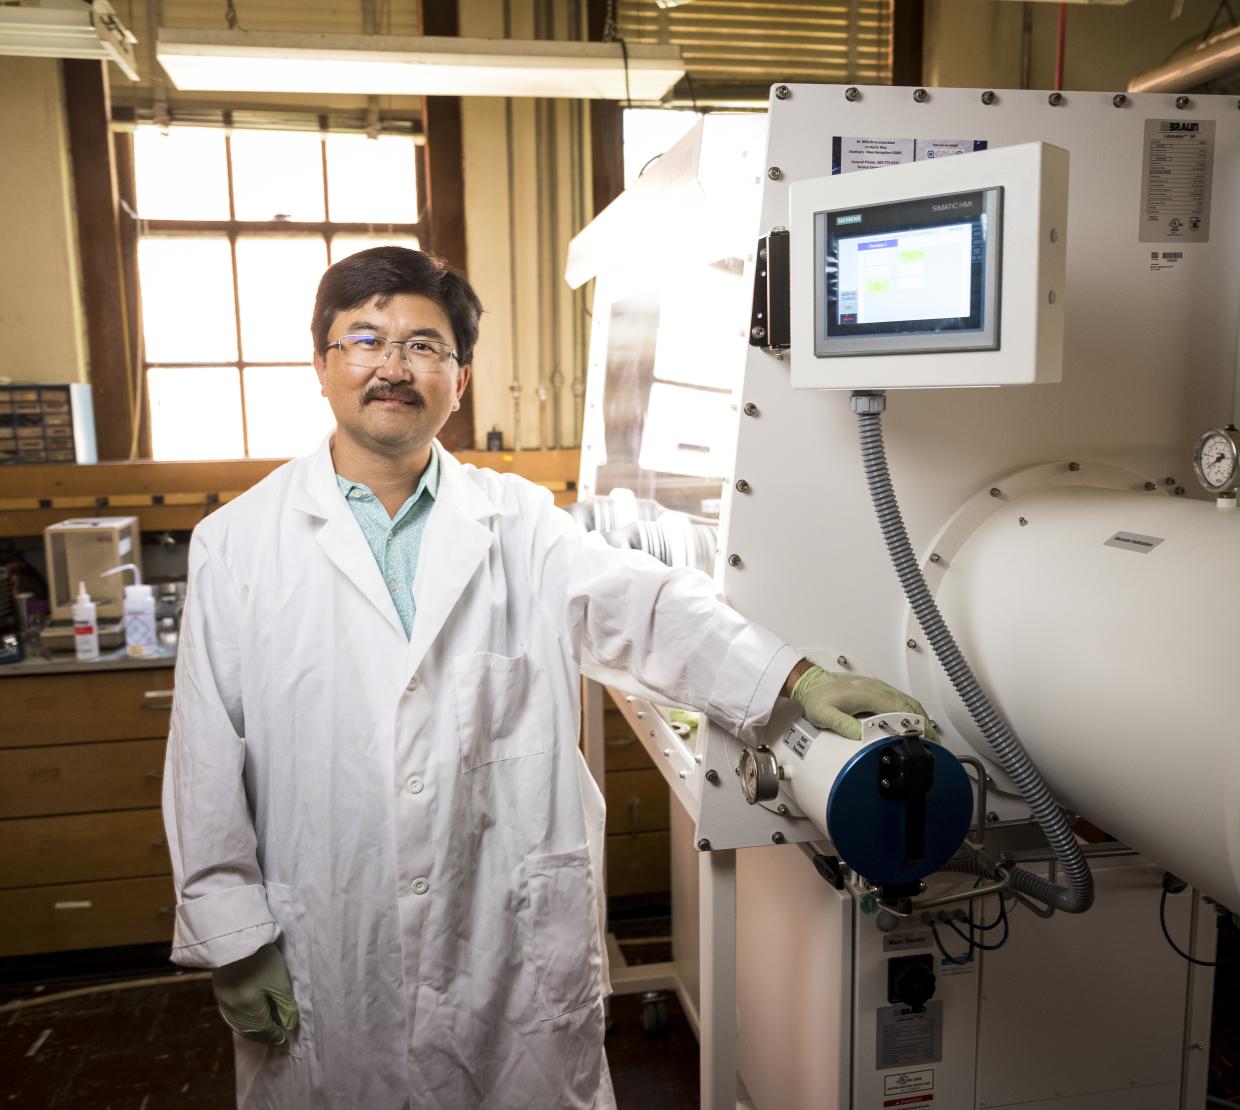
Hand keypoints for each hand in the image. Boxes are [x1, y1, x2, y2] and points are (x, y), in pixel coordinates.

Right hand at [211, 943, 299, 1045]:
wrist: (236, 938)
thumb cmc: (262, 959)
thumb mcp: (280, 982)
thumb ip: (285, 1006)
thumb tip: (289, 1025)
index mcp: (249, 1010)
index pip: (264, 1029)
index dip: (274, 1035)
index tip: (283, 1038)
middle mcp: (233, 1010)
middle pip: (249, 1030)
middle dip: (263, 1035)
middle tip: (274, 1036)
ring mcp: (224, 1001)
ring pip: (238, 1024)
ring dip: (251, 1030)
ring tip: (263, 1029)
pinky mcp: (219, 991)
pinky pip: (230, 1015)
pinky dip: (240, 1021)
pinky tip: (246, 1018)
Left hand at [790, 664, 932, 741]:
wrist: (811, 682)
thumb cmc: (817, 697)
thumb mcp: (824, 714)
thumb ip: (842, 725)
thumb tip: (861, 736)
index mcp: (868, 694)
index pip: (899, 708)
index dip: (914, 724)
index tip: (923, 738)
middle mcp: (877, 688)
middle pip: (909, 705)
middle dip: (924, 724)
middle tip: (931, 743)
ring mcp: (878, 688)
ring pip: (907, 701)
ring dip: (920, 718)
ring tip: (927, 737)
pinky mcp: (877, 690)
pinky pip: (900, 699)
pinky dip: (911, 712)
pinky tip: (913, 723)